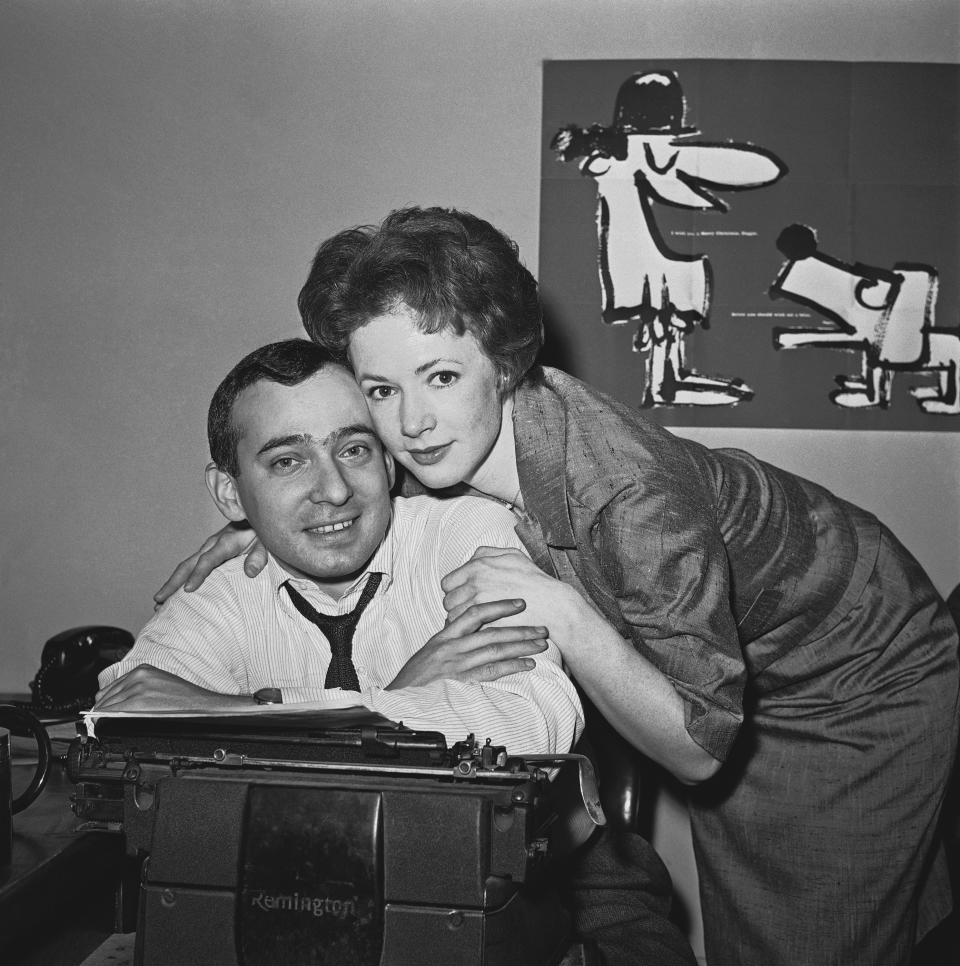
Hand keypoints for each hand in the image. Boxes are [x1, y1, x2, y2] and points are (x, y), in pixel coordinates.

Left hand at [94, 665, 254, 711]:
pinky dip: (108, 722)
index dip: (107, 703)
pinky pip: (110, 714)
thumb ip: (137, 688)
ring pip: (104, 707)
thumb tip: (116, 703)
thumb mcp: (159, 684)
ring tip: (114, 726)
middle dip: (104, 711)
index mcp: (142, 670)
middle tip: (109, 722)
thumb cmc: (184, 700)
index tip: (106, 713)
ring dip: (105, 718)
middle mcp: (137, 677)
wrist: (201, 707)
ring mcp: (137, 689)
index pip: (109, 688)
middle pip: (103, 698)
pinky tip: (114, 727)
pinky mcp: (138, 703)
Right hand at [153, 523, 267, 605]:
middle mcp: (212, 545)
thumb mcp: (265, 543)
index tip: (188, 590)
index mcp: (226, 543)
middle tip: (158, 600)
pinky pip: (190, 566)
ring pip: (185, 566)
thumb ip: (259, 556)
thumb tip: (251, 572)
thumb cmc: (260, 532)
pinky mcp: (207, 552)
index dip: (198, 574)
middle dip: (172, 583)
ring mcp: (207, 548)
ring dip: (171, 583)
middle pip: (187, 564)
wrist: (254, 517)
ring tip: (158, 602)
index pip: (208, 560)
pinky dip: (179, 579)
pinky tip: (174, 593)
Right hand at [386, 600, 548, 688]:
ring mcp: (456, 664)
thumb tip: (472, 629)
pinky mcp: (460, 682)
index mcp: (444, 635)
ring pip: (494, 649)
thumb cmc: (414, 677)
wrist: (398, 698)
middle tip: (541, 626)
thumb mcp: (431, 651)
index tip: (520, 602)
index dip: (499, 605)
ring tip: (540, 643)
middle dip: (519, 627)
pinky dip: (511, 666)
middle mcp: (451, 647)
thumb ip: (451, 639)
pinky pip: (490, 671)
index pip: (474, 612)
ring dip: (520, 645)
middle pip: (491, 631)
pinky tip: (527, 664)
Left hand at [440, 547, 580, 633]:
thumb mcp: (512, 555)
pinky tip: (480, 630)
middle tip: (469, 612)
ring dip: (461, 621)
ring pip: (453, 617)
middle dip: (456, 607)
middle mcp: (475, 583)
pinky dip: (470, 632)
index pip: (447, 583)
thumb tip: (471, 558)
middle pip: (448, 601)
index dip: (454, 591)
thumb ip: (487, 553)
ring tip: (474, 623)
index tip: (464, 597)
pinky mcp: (486, 623)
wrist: (553, 605)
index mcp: (478, 566)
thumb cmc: (534, 580)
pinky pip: (466, 630)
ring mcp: (480, 604)